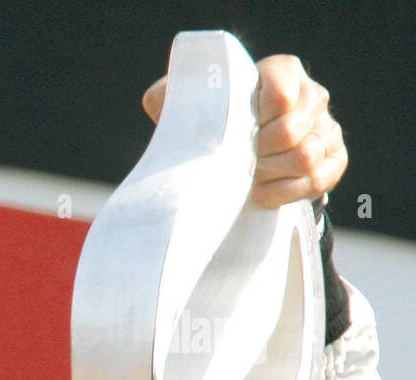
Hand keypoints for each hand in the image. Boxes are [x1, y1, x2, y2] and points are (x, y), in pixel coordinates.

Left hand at [142, 54, 346, 208]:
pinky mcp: (333, 160)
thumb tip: (157, 101)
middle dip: (256, 154)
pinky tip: (261, 196)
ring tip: (247, 180)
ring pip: (306, 155)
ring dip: (270, 174)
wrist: (237, 160)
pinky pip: (319, 179)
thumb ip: (172, 96)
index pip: (280, 86)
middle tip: (235, 164)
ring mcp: (325, 128)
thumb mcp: (190, 108)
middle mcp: (310, 96)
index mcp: (280, 73)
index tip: (235, 130)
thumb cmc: (211, 127)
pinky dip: (287, 192)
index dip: (256, 114)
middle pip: (291, 129)